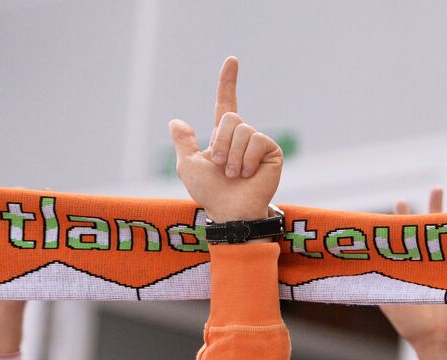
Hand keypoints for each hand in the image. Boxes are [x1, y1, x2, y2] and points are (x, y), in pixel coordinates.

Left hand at [169, 57, 282, 222]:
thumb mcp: (188, 166)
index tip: (232, 60)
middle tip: (221, 167)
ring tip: (235, 176)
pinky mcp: (271, 151)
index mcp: (223, 137)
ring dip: (233, 157)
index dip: (228, 82)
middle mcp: (242, 136)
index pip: (226, 102)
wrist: (230, 212)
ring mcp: (258, 143)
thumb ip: (184, 142)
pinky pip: (257, 141)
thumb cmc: (210, 194)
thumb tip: (175, 121)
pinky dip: (248, 160)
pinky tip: (248, 175)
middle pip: (231, 118)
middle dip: (221, 143)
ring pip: (243, 130)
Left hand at [379, 188, 446, 359]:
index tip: (399, 201)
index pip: (405, 236)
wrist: (436, 340)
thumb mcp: (386, 297)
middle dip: (429, 209)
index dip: (402, 219)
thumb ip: (371, 278)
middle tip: (432, 188)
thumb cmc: (410, 323)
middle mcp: (427, 263)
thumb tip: (349, 264)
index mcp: (409, 267)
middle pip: (428, 229)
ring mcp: (446, 265)